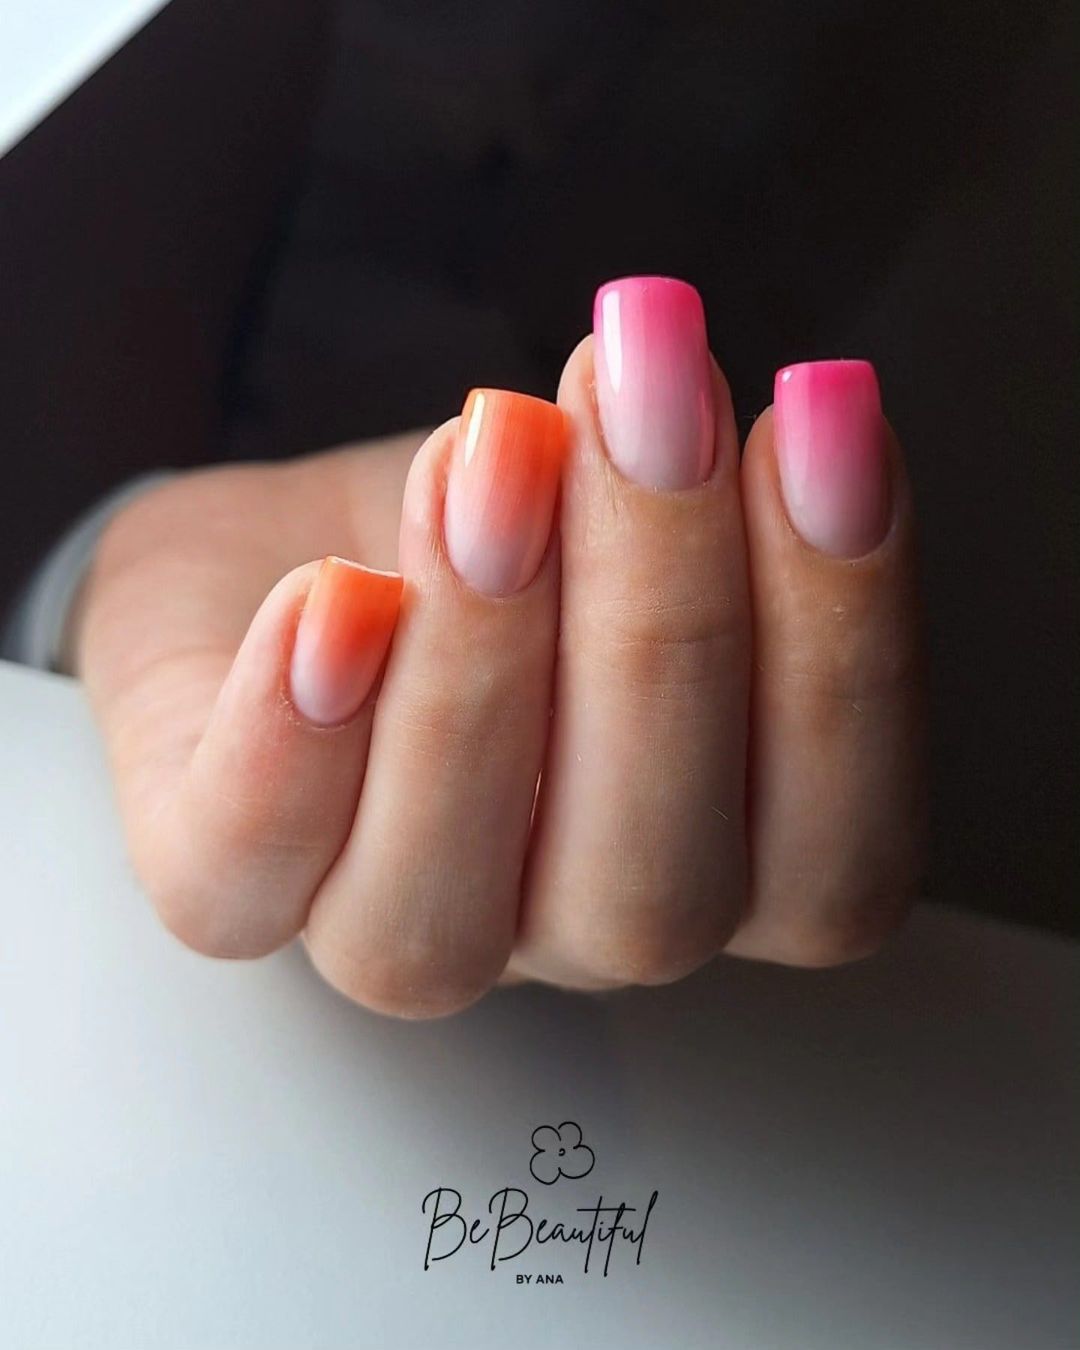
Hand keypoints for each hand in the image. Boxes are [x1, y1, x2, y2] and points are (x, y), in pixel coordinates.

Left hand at [77, 278, 924, 1015]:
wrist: (286, 554)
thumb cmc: (481, 536)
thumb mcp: (622, 505)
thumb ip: (702, 503)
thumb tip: (724, 418)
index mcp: (713, 866)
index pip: (834, 856)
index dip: (846, 647)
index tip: (821, 421)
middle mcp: (564, 930)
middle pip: (645, 894)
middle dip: (659, 627)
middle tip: (644, 400)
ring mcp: (393, 929)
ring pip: (435, 922)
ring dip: (481, 676)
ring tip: (493, 462)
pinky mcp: (227, 882)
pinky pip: (236, 880)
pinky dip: (286, 745)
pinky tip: (331, 597)